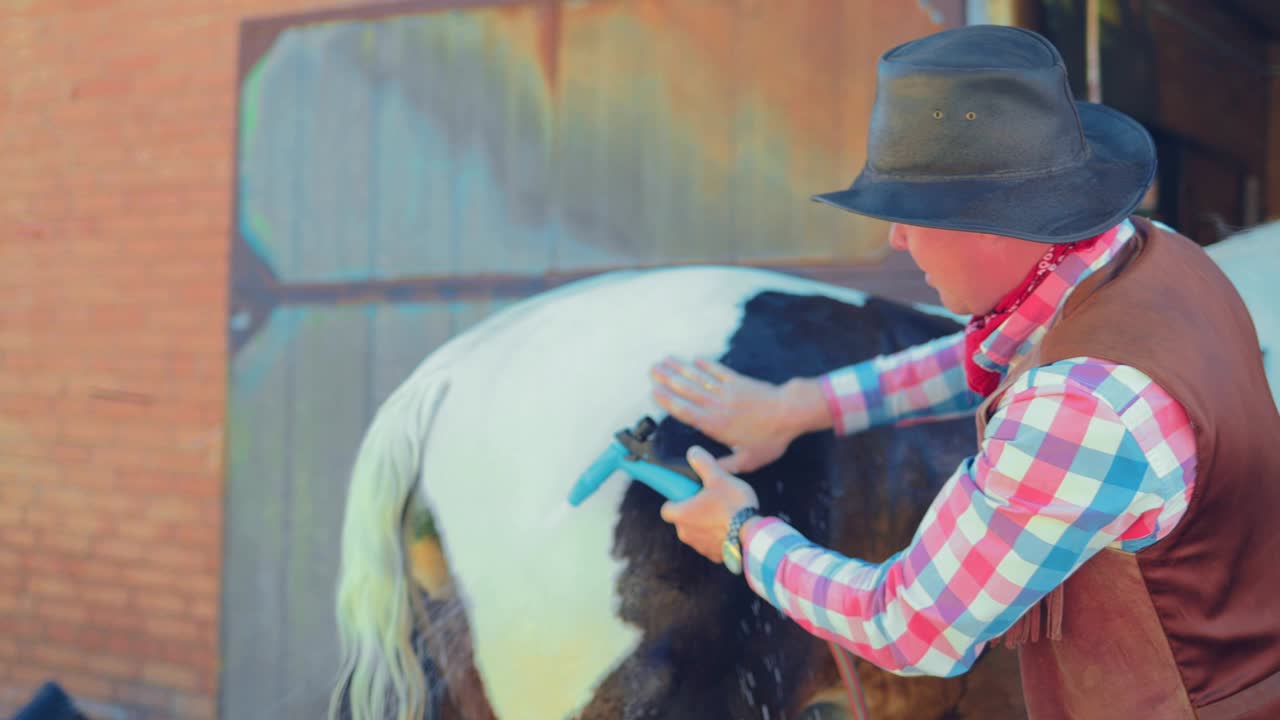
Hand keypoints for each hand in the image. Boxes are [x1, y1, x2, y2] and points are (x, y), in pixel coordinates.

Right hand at [649, 356, 795, 473]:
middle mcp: (717, 405)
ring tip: (665, 360)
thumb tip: (704, 466)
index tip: (653, 392)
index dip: (668, 400)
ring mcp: (727, 390)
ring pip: (699, 377)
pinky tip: (694, 359)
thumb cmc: (771, 438)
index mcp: (716, 425)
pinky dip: (706, 364)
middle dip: (667, 379)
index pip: (686, 411)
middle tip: (651, 369)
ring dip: (681, 368)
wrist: (791, 413)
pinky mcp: (738, 381)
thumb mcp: (749, 459)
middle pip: (687, 390)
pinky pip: (718, 370)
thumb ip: (725, 464)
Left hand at [659, 446, 759, 562]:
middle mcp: (686, 533)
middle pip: (682, 520)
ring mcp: (699, 546)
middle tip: (710, 501)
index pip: (666, 509)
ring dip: (705, 525)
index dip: (675, 501)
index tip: (687, 495)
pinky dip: (717, 537)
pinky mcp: (713, 556)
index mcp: (682, 514)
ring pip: (696, 532)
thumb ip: (703, 463)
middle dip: (693, 512)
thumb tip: (693, 452)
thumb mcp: (718, 477)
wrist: (753, 535)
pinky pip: (710, 544)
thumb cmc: (733, 506)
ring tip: (724, 514)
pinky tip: (731, 528)